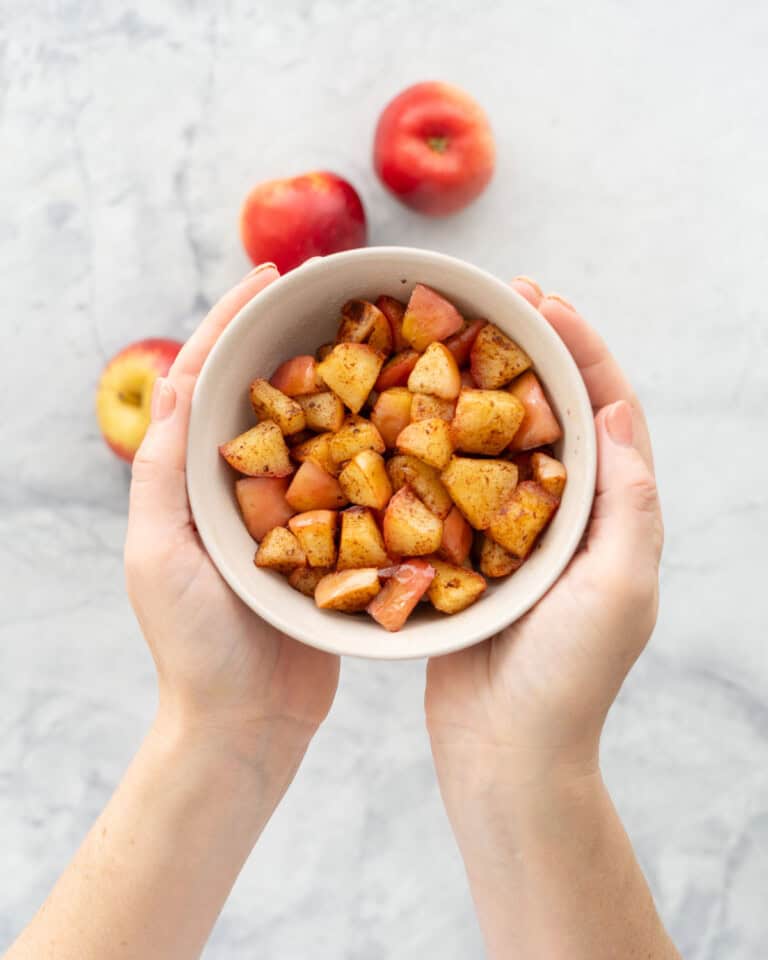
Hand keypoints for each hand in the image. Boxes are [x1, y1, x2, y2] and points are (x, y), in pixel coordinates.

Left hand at [125, 265, 338, 768]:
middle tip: (337, 293)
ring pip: (314, 428)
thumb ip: (163, 471)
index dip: (233, 320)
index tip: (272, 273)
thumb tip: (174, 381)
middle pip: (265, 392)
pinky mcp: (331, 542)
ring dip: (340, 381)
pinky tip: (406, 419)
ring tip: (378, 337)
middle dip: (293, 336)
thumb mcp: (159, 554)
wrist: (247, 724)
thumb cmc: (196, 645)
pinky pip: (353, 479)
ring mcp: (289, 513)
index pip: (208, 379)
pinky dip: (374, 443)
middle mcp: (240, 486)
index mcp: (194, 478)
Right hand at [426, 279, 663, 787]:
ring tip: (451, 335)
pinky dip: (438, 440)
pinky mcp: (467, 552)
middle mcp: (568, 515)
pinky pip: (455, 481)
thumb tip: (620, 413)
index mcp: (612, 516)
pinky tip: (408, 409)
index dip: (583, 350)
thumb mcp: (616, 589)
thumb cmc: (567, 680)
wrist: (504, 752)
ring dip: (482, 385)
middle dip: (531, 350)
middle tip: (495, 297)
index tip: (546, 302)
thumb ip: (626, 504)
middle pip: (554, 412)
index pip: (608, 412)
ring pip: (501, 439)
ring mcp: (513, 531)